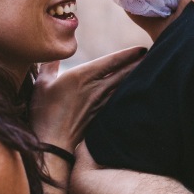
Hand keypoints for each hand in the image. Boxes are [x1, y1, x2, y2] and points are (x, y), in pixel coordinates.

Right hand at [31, 46, 146, 152]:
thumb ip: (49, 68)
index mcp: (82, 77)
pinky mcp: (100, 117)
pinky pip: (117, 102)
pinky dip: (126, 95)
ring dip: (134, 78)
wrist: (52, 144)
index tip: (141, 49)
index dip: (127, 54)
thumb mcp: (42, 85)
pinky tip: (132, 94)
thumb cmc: (44, 113)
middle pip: (122, 73)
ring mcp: (100, 104)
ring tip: (146, 72)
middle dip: (137, 64)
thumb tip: (52, 57)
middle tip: (151, 56)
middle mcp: (95, 89)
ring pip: (122, 87)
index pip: (111, 62)